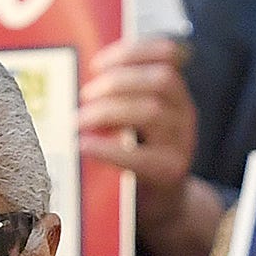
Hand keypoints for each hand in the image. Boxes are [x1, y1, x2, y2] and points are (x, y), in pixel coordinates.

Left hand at [80, 37, 223, 255]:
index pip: (169, 55)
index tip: (98, 63)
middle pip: (162, 80)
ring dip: (110, 111)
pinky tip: (83, 146)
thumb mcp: (133, 120)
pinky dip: (107, 149)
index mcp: (174, 93)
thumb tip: (71, 79)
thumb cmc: (137, 154)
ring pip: (154, 112)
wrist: (162, 204)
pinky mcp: (169, 172)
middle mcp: (184, 113)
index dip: (134, 51)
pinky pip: (141, 157)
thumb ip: (116, 98)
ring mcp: (181, 143)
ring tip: (81, 120)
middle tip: (84, 96)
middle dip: (118, 81)